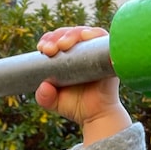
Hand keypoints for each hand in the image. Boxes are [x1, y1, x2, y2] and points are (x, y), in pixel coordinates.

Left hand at [35, 27, 130, 144]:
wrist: (97, 117)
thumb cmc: (76, 107)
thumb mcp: (53, 102)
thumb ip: (44, 96)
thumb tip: (44, 86)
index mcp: (67, 56)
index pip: (57, 39)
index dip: (48, 39)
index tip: (42, 49)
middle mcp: (82, 51)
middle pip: (69, 32)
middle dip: (57, 37)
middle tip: (49, 50)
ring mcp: (96, 52)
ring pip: (84, 32)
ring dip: (72, 34)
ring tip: (62, 45)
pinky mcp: (109, 55)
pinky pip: (104, 38)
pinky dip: (94, 34)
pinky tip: (85, 36)